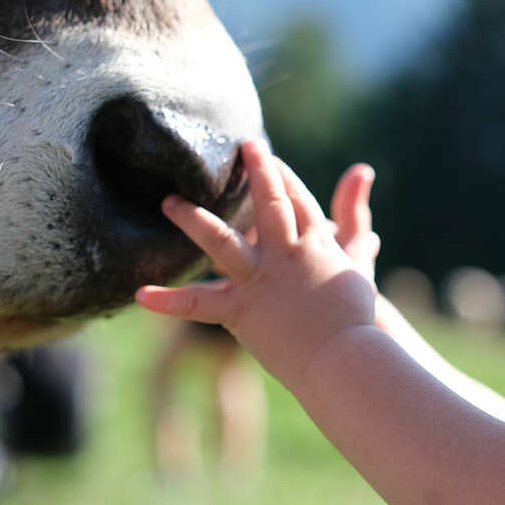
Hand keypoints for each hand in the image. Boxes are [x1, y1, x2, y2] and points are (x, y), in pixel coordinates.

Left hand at [136, 140, 374, 388]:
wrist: (345, 358)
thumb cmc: (356, 317)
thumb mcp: (360, 263)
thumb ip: (357, 226)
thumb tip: (362, 177)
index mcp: (315, 243)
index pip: (297, 198)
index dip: (279, 174)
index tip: (263, 154)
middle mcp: (286, 253)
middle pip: (269, 203)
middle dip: (256, 171)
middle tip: (240, 146)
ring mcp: (260, 279)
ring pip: (222, 242)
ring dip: (195, 220)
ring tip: (169, 202)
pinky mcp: (241, 309)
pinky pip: (199, 303)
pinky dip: (170, 302)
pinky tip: (141, 294)